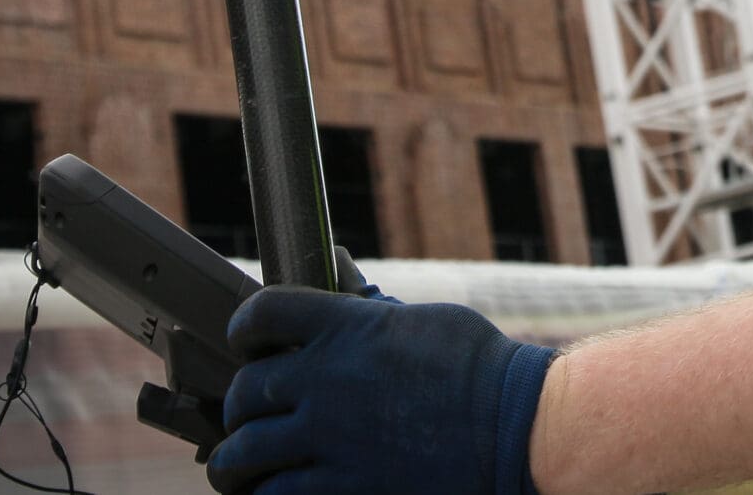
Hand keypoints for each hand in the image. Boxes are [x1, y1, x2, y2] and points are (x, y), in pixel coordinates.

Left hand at [205, 285, 556, 494]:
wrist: (516, 427)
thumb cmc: (481, 367)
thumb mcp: (423, 319)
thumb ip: (369, 308)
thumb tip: (339, 278)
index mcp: (348, 327)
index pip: (263, 314)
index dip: (245, 327)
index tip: (246, 341)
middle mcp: (329, 380)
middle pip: (246, 389)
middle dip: (239, 403)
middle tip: (245, 413)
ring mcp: (332, 439)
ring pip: (245, 452)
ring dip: (235, 459)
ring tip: (236, 465)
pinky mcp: (346, 488)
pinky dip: (266, 494)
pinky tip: (270, 491)